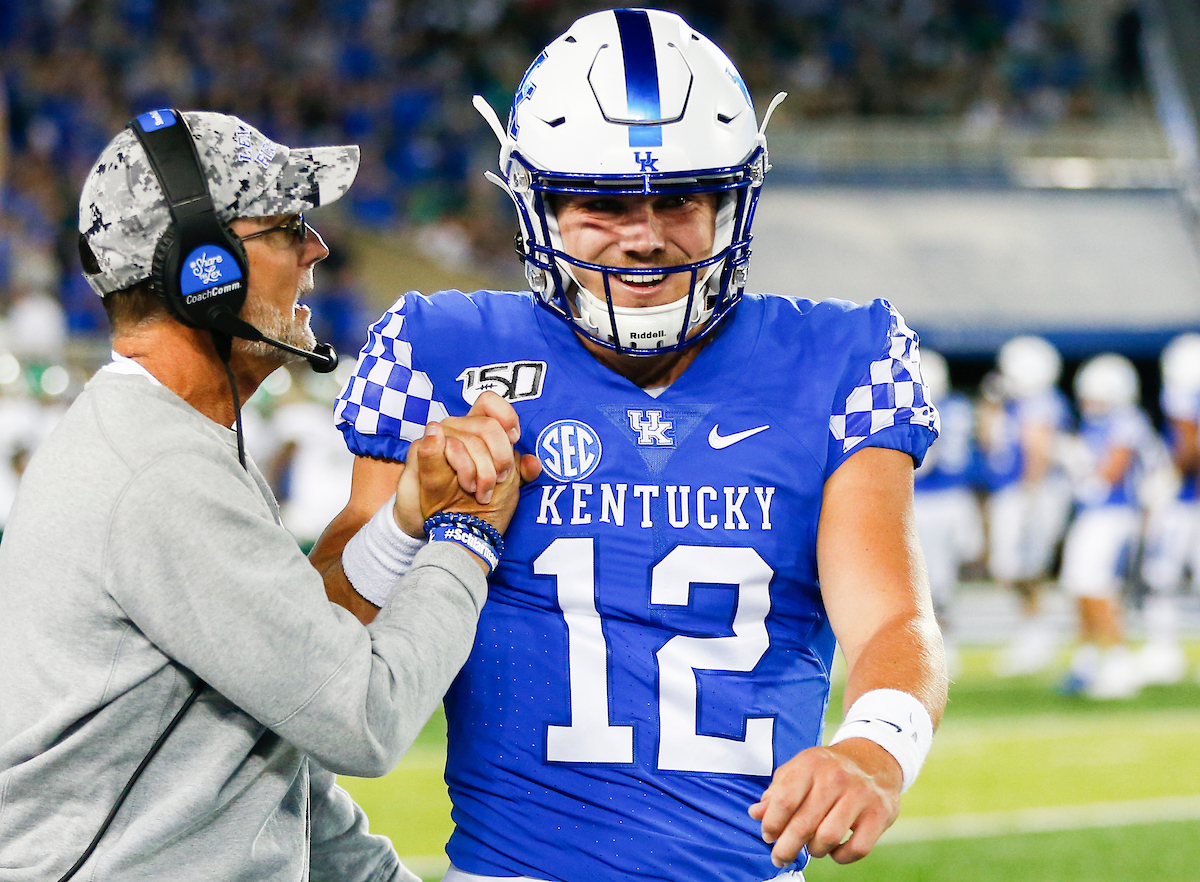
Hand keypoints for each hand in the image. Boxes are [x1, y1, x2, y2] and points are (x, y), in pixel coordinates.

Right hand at [393, 391, 536, 535]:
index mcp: (478, 430)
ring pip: (470, 440)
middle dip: (500, 456)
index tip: (514, 438)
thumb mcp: (502, 488)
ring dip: (481, 470)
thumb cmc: (472, 501)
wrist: (442, 524)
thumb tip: (533, 463)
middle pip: (487, 425)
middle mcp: (457, 428)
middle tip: (500, 481)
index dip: (506, 416)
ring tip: (481, 491)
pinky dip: (463, 467)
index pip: (490, 402)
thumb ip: (520, 473)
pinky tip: (467, 484)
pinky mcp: (422, 449)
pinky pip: (446, 447)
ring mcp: (438, 437)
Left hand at [748, 739, 901, 866]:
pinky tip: (834, 849)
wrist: (873, 759)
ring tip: (812, 848)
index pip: (784, 801)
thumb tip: (756, 814)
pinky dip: (841, 856)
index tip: (768, 836)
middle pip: (803, 824)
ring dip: (815, 850)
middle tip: (780, 857)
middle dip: (786, 848)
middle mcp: (835, 777)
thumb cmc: (827, 769)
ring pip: (828, 837)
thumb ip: (776, 792)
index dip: (771, 824)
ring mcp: (859, 795)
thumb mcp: (799, 770)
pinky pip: (857, 848)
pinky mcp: (879, 813)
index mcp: (810, 764)